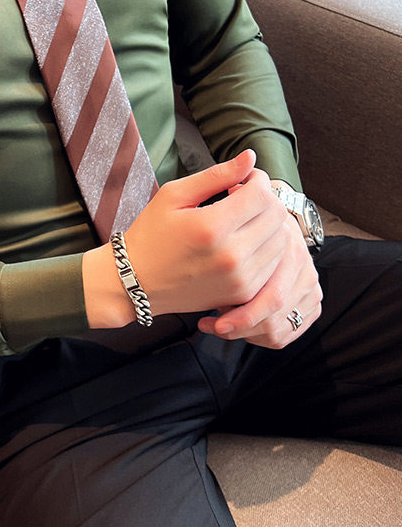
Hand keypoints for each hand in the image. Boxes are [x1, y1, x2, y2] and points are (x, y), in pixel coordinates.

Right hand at [82, 150, 288, 327]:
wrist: (137, 282)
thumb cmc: (151, 234)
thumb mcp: (174, 195)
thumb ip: (215, 175)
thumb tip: (249, 157)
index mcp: (211, 226)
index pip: (261, 194)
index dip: (258, 179)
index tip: (244, 178)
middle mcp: (231, 255)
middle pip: (275, 216)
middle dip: (265, 198)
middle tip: (243, 196)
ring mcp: (239, 278)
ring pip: (281, 240)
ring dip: (269, 223)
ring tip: (244, 218)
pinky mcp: (242, 293)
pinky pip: (274, 264)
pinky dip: (267, 247)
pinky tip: (245, 240)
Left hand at [197, 212, 322, 348]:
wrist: (274, 222)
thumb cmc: (250, 217)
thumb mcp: (240, 204)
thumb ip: (235, 200)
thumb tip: (231, 189)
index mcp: (288, 248)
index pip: (272, 295)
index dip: (242, 312)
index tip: (215, 315)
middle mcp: (304, 270)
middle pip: (274, 316)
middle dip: (241, 326)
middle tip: (215, 326)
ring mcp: (310, 287)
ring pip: (278, 330)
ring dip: (247, 332)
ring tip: (220, 324)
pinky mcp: (310, 303)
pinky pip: (285, 334)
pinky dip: (260, 337)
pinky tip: (237, 328)